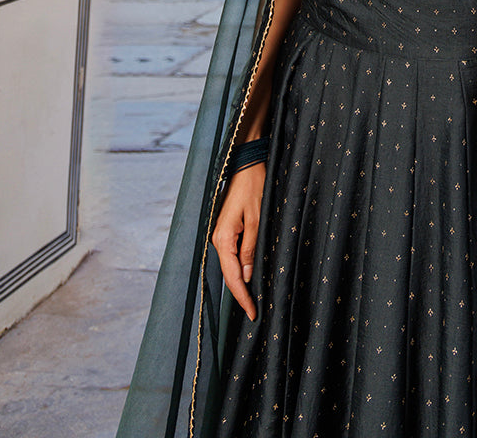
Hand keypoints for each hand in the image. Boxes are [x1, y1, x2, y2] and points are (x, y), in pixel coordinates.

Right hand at [211, 164, 265, 319]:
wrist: (247, 163)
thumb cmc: (253, 187)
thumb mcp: (257, 219)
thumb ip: (251, 249)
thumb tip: (246, 277)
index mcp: (223, 238)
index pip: (232, 276)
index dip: (242, 296)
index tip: (253, 313)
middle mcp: (218, 239)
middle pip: (228, 274)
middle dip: (240, 294)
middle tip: (253, 313)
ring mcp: (222, 234)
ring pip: (230, 266)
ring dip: (240, 282)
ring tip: (251, 300)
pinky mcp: (227, 229)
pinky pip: (232, 255)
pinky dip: (239, 268)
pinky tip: (247, 276)